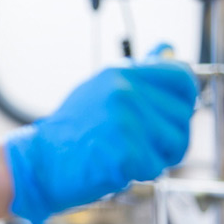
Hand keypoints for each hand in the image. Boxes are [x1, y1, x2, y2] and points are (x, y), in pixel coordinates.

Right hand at [4, 59, 197, 223]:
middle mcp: (125, 92)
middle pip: (183, 116)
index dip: (184, 100)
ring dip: (157, 156)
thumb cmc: (71, 132)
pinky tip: (116, 168)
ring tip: (126, 155)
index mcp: (122, 73)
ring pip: (176, 144)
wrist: (40, 164)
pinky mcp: (125, 154)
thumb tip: (168, 49)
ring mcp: (125, 122)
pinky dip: (140, 174)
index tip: (169, 115)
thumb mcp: (101, 90)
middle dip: (169, 136)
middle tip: (139, 144)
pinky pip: (156, 167)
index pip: (182, 77)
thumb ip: (138, 73)